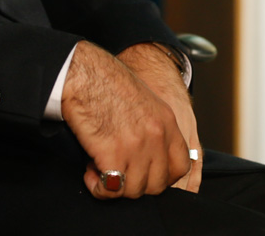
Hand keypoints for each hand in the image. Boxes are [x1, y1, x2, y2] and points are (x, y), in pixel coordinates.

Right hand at [61, 41, 189, 198]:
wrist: (83, 74)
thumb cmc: (107, 84)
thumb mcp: (145, 103)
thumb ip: (154, 131)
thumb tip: (149, 159)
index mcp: (167, 122)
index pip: (181, 166)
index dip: (162, 178)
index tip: (144, 176)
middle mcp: (157, 135)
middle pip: (157, 184)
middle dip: (135, 185)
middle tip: (117, 171)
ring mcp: (137, 146)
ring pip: (134, 191)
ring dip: (115, 187)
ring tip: (99, 169)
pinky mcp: (113, 154)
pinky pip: (111, 189)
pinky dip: (98, 188)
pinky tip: (90, 173)